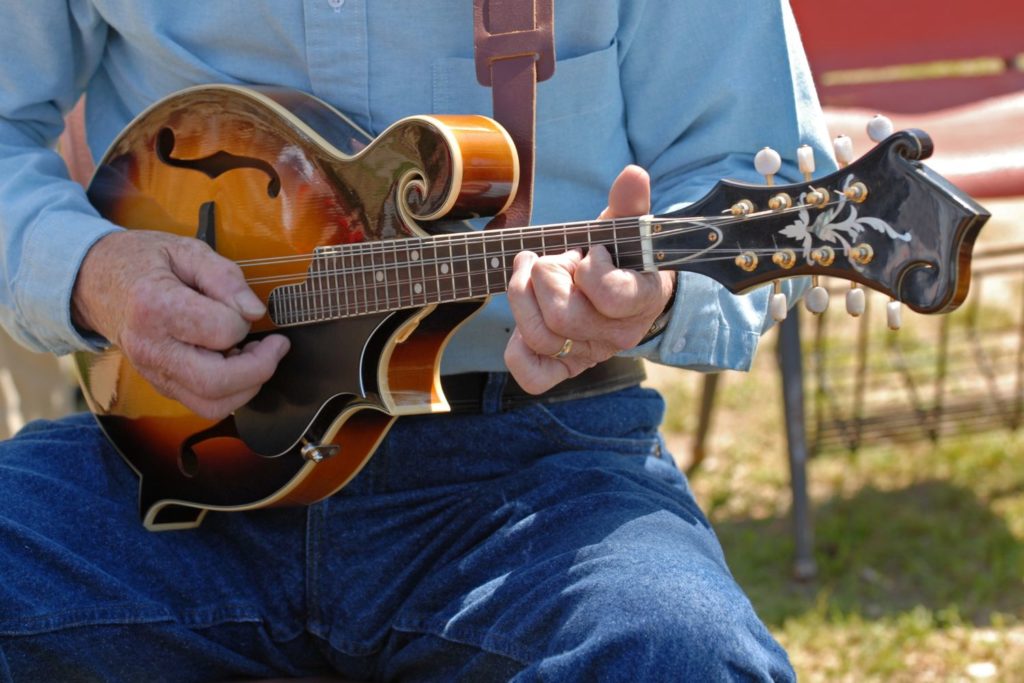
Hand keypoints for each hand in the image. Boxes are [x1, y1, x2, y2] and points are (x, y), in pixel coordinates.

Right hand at [72, 230, 289, 419]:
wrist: (96, 282)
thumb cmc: (144, 262)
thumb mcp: (185, 250)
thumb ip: (224, 277)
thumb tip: (255, 311)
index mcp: (155, 307)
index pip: (221, 330)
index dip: (244, 319)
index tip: (246, 305)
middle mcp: (151, 348)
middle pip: (216, 383)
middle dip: (260, 368)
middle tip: (275, 346)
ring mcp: (153, 372)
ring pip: (212, 405)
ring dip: (248, 386)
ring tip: (255, 355)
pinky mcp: (162, 385)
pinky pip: (204, 404)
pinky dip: (231, 391)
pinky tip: (233, 361)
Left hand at [504, 165, 675, 393]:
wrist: (626, 292)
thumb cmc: (623, 256)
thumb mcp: (628, 228)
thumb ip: (630, 204)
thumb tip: (632, 174)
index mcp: (640, 300)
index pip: (610, 294)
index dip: (590, 269)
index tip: (592, 252)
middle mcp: (616, 335)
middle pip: (562, 317)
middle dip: (544, 277)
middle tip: (548, 258)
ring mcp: (589, 353)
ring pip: (540, 337)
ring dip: (521, 295)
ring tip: (527, 270)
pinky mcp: (564, 366)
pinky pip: (533, 377)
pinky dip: (517, 350)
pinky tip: (524, 313)